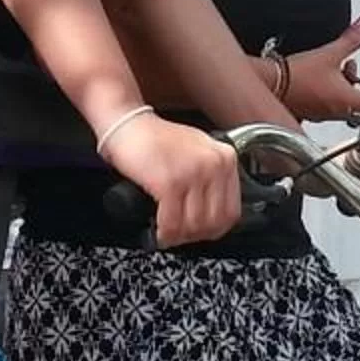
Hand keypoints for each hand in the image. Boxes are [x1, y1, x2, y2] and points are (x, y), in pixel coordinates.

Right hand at [101, 114, 242, 246]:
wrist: (127, 123)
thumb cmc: (156, 138)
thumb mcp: (197, 150)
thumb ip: (211, 176)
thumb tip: (212, 211)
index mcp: (225, 157)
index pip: (231, 211)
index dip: (213, 229)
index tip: (199, 232)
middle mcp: (214, 164)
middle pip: (213, 222)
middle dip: (193, 235)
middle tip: (179, 235)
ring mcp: (193, 173)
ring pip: (193, 225)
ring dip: (178, 237)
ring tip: (167, 234)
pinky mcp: (170, 182)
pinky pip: (171, 222)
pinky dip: (164, 233)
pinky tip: (157, 231)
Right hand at [284, 18, 359, 119]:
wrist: (272, 83)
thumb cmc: (298, 75)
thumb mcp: (330, 53)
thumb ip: (351, 41)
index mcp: (346, 101)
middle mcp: (337, 112)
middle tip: (354, 69)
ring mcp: (323, 115)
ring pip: (343, 104)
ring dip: (345, 86)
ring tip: (336, 68)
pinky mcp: (310, 113)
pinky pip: (327, 105)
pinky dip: (331, 92)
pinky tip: (321, 77)